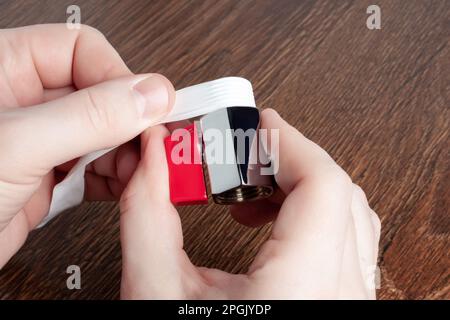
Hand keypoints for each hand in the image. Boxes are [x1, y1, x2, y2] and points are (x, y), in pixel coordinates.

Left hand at [0, 24, 174, 267]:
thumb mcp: (18, 145)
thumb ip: (89, 117)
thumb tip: (149, 94)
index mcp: (6, 70)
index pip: (82, 51)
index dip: (120, 77)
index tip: (149, 106)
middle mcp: (26, 103)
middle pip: (101, 94)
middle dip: (131, 122)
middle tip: (154, 143)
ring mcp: (39, 142)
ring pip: (103, 134)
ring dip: (128, 153)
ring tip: (141, 170)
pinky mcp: (47, 178)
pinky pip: (95, 169)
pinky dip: (116, 178)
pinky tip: (124, 186)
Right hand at [119, 109, 380, 298]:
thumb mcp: (155, 294)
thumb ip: (149, 213)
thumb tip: (152, 156)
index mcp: (304, 289)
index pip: (324, 186)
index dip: (291, 143)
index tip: (260, 125)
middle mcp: (341, 297)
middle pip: (340, 195)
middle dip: (290, 162)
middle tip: (246, 154)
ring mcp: (348, 303)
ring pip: (350, 219)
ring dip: (302, 189)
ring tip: (252, 189)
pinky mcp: (338, 305)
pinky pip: (347, 246)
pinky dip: (311, 219)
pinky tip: (269, 225)